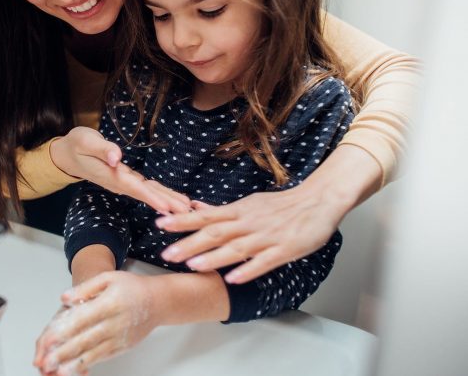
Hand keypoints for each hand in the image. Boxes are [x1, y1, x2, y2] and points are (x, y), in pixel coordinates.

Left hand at [33, 272, 156, 375]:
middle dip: (63, 353)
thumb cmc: (133, 288)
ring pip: (92, 353)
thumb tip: (64, 298)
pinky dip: (86, 365)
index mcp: (110, 303)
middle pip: (85, 340)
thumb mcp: (109, 278)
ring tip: (56, 371)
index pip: (82, 319)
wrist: (158, 302)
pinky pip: (101, 358)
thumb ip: (85, 288)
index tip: (47, 340)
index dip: (63, 331)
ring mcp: (119, 338)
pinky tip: (73, 369)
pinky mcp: (121, 347)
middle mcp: (115, 323)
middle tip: (45, 362)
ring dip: (72, 363)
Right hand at [51, 126, 189, 213]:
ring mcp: (123, 182)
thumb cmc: (76, 145)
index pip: (134, 188)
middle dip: (166, 203)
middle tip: (186, 213)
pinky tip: (172, 200)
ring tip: (186, 208)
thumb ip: (102, 149)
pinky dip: (160, 194)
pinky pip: (146, 188)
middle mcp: (118, 182)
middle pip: (146, 194)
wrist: (67, 154)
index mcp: (111, 174)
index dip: (151, 197)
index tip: (167, 208)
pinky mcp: (126, 179)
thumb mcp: (85, 142)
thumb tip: (116, 157)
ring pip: (148, 192)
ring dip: (167, 200)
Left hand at [156, 183, 348, 283]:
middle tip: (166, 254)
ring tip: (192, 266)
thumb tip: (195, 207)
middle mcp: (248, 223)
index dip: (182, 221)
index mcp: (239, 211)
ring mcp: (266, 237)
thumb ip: (222, 210)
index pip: (205, 216)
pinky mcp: (284, 250)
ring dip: (213, 257)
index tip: (160, 224)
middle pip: (215, 233)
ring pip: (236, 248)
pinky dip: (248, 270)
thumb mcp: (249, 203)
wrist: (319, 200)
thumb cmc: (283, 204)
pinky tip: (233, 279)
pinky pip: (263, 262)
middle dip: (189, 244)